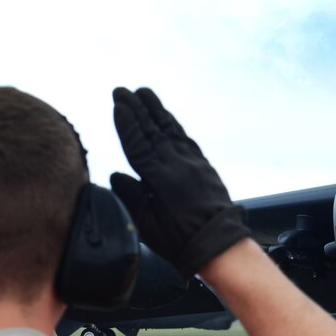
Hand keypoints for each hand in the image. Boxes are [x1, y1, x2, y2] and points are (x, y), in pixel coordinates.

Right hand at [112, 87, 249, 277]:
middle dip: (136, 109)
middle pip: (151, 130)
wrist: (219, 245)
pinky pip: (185, 139)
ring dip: (155, 110)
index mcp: (160, 178)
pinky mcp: (204, 167)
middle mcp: (177, 164)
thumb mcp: (148, 225)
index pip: (137, 144)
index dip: (126, 124)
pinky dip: (173, 125)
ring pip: (170, 130)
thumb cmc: (181, 241)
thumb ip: (131, 197)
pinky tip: (167, 118)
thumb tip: (117, 176)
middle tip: (122, 91)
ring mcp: (192, 163)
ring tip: (144, 93)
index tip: (117, 105)